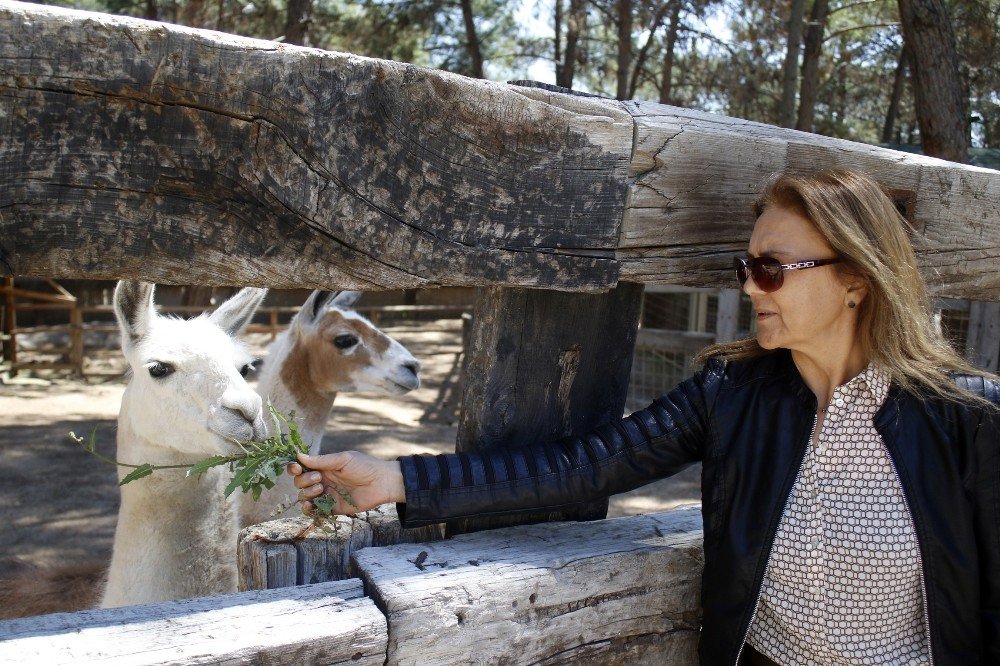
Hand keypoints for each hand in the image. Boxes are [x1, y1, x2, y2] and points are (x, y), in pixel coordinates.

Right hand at [287, 451, 404, 515]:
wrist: (381, 483)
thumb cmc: (363, 466)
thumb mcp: (342, 459)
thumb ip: (321, 460)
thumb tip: (299, 455)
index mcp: (323, 467)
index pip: (301, 468)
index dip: (294, 468)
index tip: (296, 468)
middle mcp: (322, 480)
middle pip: (300, 483)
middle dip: (304, 481)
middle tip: (319, 478)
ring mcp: (326, 495)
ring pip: (304, 496)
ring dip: (307, 493)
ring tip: (321, 488)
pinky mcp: (332, 508)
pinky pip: (314, 511)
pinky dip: (307, 509)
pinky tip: (309, 505)